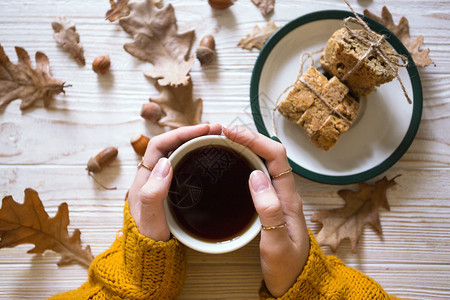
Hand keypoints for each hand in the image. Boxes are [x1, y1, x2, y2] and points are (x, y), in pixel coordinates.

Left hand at [128, 124, 222, 240]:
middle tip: (217, 130)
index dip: (180, 133)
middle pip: (171, 144)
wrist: (153, 256)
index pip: (160, 145)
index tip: (203, 129)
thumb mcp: (150, 219)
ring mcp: (165, 182)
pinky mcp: (176, 189)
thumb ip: (153, 194)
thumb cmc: (150, 239)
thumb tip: (166, 163)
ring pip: (180, 153)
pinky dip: (199, 156)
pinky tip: (212, 157)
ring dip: (197, 142)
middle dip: (193, 133)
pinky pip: (187, 165)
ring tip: (218, 138)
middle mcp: (154, 176)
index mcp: (145, 178)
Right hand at [223, 126, 309, 296]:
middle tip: (224, 132)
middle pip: (271, 152)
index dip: (253, 139)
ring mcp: (279, 196)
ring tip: (227, 140)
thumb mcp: (276, 242)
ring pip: (265, 160)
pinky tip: (234, 163)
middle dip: (249, 136)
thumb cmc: (287, 266)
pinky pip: (261, 173)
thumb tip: (256, 177)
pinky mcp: (272, 202)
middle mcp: (286, 192)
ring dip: (248, 146)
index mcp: (289, 198)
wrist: (296, 282)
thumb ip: (269, 210)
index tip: (231, 133)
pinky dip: (246, 161)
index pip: (275, 156)